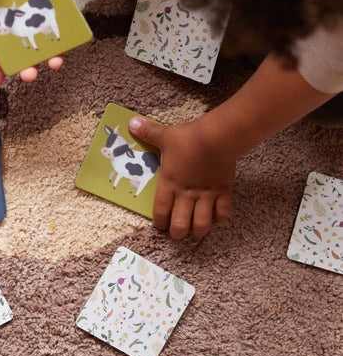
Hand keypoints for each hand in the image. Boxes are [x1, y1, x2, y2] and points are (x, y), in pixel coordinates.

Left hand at [128, 115, 235, 239]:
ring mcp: (206, 195)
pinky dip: (218, 218)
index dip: (159, 223)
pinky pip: (222, 213)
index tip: (159, 226)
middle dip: (177, 233)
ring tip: (196, 231)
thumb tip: (131, 123)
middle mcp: (186, 194)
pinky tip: (215, 217)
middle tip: (177, 233)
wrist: (217, 137)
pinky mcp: (223, 191)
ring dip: (198, 230)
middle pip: (180, 225)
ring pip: (202, 224)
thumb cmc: (188, 137)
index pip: (161, 212)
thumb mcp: (165, 135)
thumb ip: (148, 132)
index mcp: (169, 183)